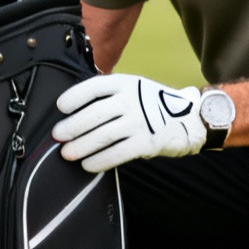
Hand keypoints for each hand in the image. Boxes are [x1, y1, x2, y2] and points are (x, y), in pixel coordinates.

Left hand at [52, 74, 204, 172]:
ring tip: (67, 153)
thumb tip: (74, 113)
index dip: (75, 97)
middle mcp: (132, 100)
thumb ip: (109, 96)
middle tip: (58, 136)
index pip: (94, 87)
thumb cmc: (152, 104)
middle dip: (72, 126)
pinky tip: (88, 165)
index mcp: (126, 83)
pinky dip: (99, 160)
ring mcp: (140, 122)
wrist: (190, 119)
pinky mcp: (147, 142)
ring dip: (81, 146)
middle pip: (95, 114)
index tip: (61, 107)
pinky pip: (117, 153)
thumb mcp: (134, 89)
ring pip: (103, 136)